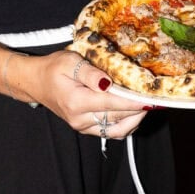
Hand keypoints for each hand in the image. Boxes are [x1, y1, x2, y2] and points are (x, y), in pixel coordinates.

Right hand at [17, 49, 149, 138]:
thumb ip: (90, 73)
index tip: (154, 97)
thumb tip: (108, 83)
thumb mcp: (70, 62)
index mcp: (78, 102)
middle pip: (118, 118)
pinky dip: (126, 124)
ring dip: (136, 119)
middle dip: (140, 109)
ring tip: (148, 104)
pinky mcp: (86, 128)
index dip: (135, 102)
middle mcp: (81, 120)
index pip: (113, 104)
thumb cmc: (53, 68)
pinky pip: (111, 131)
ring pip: (117, 130)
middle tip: (158, 97)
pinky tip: (135, 111)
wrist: (36, 82)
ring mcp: (83, 127)